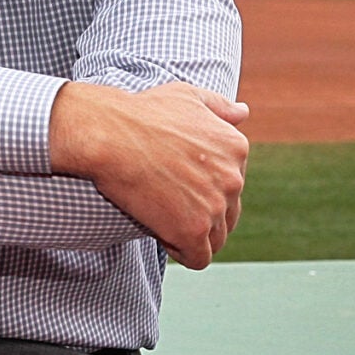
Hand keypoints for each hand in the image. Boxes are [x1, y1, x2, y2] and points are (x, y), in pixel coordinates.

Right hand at [49, 81, 249, 269]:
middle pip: (228, 214)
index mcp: (236, 147)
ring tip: (164, 221)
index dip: (204, 188)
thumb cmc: (143, 112)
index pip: (232, 183)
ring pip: (215, 239)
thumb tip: (243, 113)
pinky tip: (163, 237)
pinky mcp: (193, 231)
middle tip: (168, 204)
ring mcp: (215, 206)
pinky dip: (182, 253)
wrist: (111, 134)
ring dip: (193, 236)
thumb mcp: (188, 96)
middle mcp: (233, 178)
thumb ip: (220, 107)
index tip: (177, 183)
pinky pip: (199, 258)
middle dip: (202, 214)